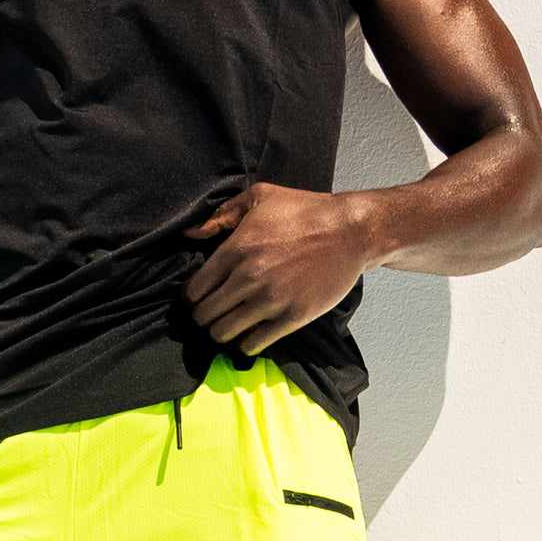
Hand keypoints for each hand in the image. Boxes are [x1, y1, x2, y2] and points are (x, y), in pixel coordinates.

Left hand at [183, 182, 369, 355]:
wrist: (351, 231)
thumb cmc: (305, 210)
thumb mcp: (259, 197)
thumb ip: (221, 215)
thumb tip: (190, 234)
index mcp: (236, 248)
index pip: (195, 288)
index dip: (190, 296)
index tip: (196, 296)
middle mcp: (249, 277)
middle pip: (205, 314)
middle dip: (202, 315)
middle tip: (208, 313)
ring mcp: (271, 300)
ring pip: (224, 332)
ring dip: (220, 332)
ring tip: (226, 325)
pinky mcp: (292, 317)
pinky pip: (254, 344)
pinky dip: (245, 343)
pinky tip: (248, 334)